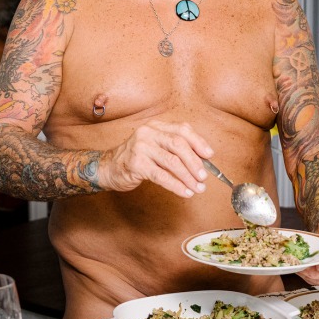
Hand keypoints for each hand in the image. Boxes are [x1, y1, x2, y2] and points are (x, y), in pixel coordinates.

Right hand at [98, 120, 213, 197]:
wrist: (109, 168)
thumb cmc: (137, 159)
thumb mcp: (156, 147)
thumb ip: (175, 149)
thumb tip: (203, 161)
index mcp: (156, 127)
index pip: (182, 129)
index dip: (198, 142)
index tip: (210, 155)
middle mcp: (148, 133)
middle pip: (179, 144)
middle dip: (195, 162)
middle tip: (204, 177)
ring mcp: (141, 147)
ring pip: (172, 161)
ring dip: (188, 177)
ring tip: (198, 188)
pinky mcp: (136, 164)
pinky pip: (162, 176)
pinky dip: (176, 185)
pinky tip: (185, 192)